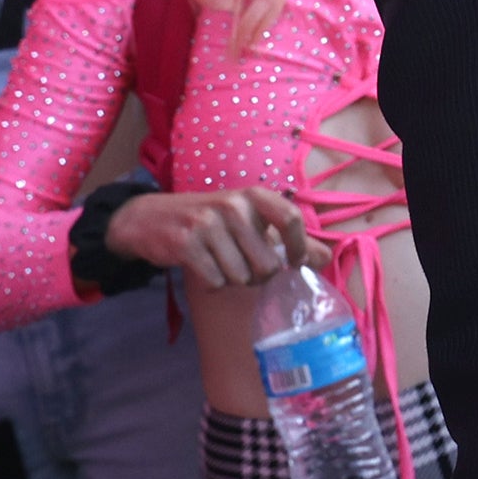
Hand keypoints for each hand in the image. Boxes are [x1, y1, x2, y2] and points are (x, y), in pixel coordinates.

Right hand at [104, 187, 322, 287]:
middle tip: (244, 266)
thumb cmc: (212, 221)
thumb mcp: (250, 221)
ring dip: (233, 280)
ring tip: (220, 262)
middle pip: (267, 263)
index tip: (294, 264)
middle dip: (258, 276)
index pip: (291, 218)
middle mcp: (233, 205)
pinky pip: (216, 281)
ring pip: (241, 277)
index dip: (299, 248)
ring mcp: (208, 223)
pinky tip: (203, 267)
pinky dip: (213, 282)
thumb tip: (326, 257)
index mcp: (254, 196)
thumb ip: (289, 239)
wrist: (150, 218)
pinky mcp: (186, 243)